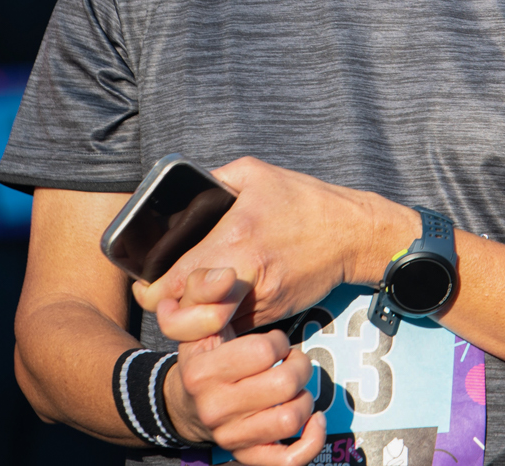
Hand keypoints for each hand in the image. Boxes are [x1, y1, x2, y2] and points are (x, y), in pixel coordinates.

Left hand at [133, 157, 417, 341]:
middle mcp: (244, 276)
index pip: (173, 284)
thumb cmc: (305, 200)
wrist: (354, 234)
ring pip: (208, 330)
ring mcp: (260, 300)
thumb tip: (180, 190)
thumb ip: (213, 179)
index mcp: (234, 238)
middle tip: (169, 298)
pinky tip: (222, 303)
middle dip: (169, 313)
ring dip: (195, 321)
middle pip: (182, 319)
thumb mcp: (255, 173)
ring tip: (193, 302)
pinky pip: (234, 328)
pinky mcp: (272, 312)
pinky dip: (223, 322)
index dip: (152, 290)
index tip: (150, 281)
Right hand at [161, 268, 325, 465]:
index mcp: (201, 371)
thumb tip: (226, 275)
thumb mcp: (195, 318)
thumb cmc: (203, 355)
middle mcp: (213, 408)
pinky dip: (311, 441)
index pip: (264, 351)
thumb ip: (204, 288)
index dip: (278, 342)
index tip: (274, 343)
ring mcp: (230, 436)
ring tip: (296, 387)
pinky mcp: (245, 455)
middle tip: (293, 361)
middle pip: (283, 385)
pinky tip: (314, 421)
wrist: (185, 403)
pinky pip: (288, 460)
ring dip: (305, 399)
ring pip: (290, 420)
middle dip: (299, 367)